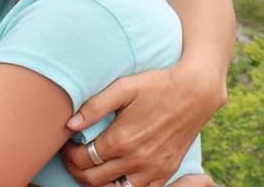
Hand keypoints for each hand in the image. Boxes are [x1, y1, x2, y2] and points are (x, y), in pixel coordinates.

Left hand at [61, 65, 220, 186]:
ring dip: (98, 181)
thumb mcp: (122, 88)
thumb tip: (69, 124)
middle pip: (94, 179)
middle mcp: (137, 159)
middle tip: (73, 156)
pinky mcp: (166, 171)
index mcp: (122, 139)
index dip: (69, 154)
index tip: (67, 144)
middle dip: (77, 169)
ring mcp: (154, 169)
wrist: (196, 93)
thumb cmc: (156, 86)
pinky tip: (115, 173)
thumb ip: (94, 107)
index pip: (83, 159)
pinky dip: (123, 186)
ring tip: (91, 166)